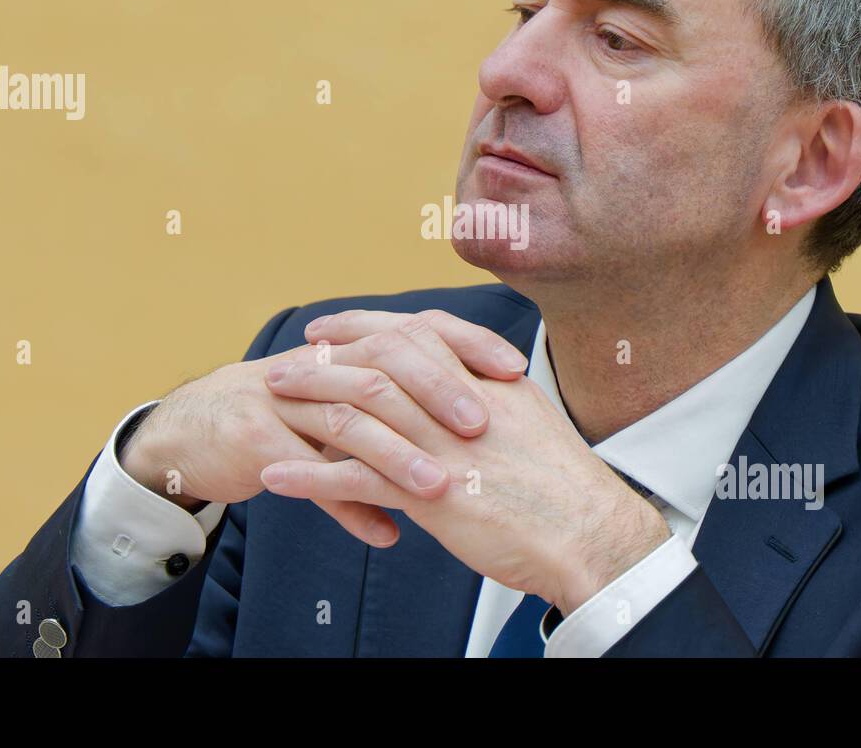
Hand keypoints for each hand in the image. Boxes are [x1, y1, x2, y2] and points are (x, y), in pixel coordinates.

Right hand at [119, 311, 528, 548]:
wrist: (197, 426)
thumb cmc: (292, 414)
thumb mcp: (349, 397)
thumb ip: (405, 401)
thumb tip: (479, 418)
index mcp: (351, 348)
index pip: (418, 328)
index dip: (467, 342)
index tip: (515, 369)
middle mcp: (321, 366)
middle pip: (385, 365)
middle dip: (437, 393)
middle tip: (482, 427)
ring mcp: (285, 401)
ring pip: (348, 423)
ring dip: (397, 458)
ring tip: (440, 490)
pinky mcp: (255, 442)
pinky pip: (309, 477)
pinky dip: (349, 507)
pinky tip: (385, 533)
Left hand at [259, 310, 671, 614]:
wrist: (592, 535)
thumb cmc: (566, 488)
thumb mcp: (532, 424)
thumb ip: (492, 403)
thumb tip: (461, 398)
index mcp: (487, 382)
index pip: (417, 333)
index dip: (366, 326)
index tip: (330, 329)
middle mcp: (461, 404)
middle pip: (379, 362)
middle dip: (324, 358)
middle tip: (285, 362)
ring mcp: (444, 446)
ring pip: (360, 410)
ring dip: (307, 402)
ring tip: (269, 403)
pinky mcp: (432, 494)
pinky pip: (356, 479)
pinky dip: (311, 476)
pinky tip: (277, 477)